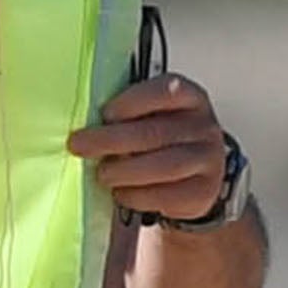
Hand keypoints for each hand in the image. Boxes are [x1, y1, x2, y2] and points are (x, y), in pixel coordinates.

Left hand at [70, 73, 236, 225]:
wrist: (192, 175)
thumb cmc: (162, 139)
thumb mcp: (151, 116)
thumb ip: (127, 114)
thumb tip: (86, 124)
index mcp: (189, 97)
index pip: (165, 91)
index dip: (132, 102)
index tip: (105, 114)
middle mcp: (204, 126)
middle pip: (155, 132)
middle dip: (111, 140)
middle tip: (80, 145)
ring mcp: (208, 159)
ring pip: (164, 166)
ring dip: (125, 171)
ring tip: (103, 174)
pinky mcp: (203, 191)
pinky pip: (167, 195)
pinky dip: (137, 195)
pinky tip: (121, 192)